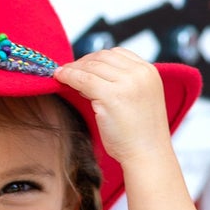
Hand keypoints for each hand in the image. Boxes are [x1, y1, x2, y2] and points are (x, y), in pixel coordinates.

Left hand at [53, 47, 171, 166]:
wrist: (148, 156)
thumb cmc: (140, 136)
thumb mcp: (136, 101)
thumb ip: (121, 85)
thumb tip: (89, 75)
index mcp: (149, 72)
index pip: (118, 54)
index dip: (97, 58)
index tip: (83, 65)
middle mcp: (139, 73)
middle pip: (104, 57)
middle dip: (83, 62)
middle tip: (68, 70)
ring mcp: (127, 83)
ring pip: (92, 66)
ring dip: (74, 69)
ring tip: (62, 75)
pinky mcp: (112, 95)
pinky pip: (84, 79)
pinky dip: (69, 76)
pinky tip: (60, 78)